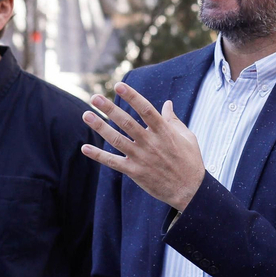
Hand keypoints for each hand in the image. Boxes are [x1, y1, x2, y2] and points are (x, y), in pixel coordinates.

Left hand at [82, 83, 205, 210]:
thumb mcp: (187, 137)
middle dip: (110, 109)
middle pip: (127, 122)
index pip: (146, 109)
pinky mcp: (135, 172)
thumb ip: (174, 120)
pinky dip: (98, 156)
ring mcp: (141, 157)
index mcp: (164, 131)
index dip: (132, 96)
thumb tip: (168, 104)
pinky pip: (113, 162)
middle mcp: (150, 142)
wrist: (190, 191)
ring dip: (100, 127)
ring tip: (86, 115)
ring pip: (117, 140)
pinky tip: (85, 148)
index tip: (119, 86)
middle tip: (95, 97)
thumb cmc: (190, 161)